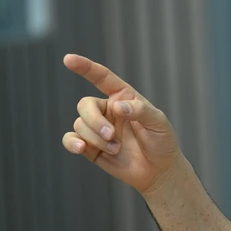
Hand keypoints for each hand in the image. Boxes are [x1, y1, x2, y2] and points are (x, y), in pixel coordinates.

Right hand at [61, 54, 181, 192]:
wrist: (159, 170)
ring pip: (80, 124)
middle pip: (85, 104)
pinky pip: (70, 139)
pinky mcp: (90, 147)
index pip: (102, 78)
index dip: (85, 67)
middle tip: (111, 135)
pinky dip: (72, 143)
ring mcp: (97, 129)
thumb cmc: (162, 141)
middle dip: (94, 120)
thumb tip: (117, 106)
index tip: (68, 59)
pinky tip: (81, 148)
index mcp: (123, 97)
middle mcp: (108, 110)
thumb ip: (140, 111)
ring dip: (96, 138)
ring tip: (116, 149)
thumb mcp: (158, 122)